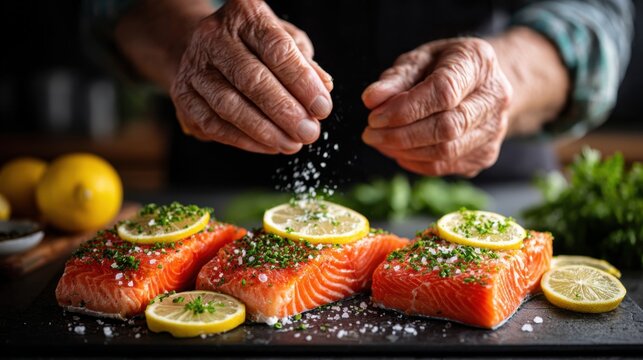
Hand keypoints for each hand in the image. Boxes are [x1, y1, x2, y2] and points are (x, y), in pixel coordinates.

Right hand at [170, 0, 332, 153]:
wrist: (206, 50)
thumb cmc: (254, 46)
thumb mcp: (285, 42)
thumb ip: (304, 64)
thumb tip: (324, 87)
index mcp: (244, 14)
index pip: (277, 49)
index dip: (302, 82)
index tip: (322, 108)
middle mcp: (213, 36)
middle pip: (252, 79)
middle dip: (285, 111)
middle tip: (309, 132)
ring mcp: (194, 67)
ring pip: (230, 105)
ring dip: (266, 131)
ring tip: (292, 144)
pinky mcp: (184, 96)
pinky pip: (214, 124)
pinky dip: (245, 140)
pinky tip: (270, 146)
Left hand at [361, 38, 511, 176]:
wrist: (482, 83)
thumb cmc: (445, 67)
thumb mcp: (419, 59)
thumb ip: (396, 79)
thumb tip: (371, 99)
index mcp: (479, 62)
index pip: (444, 92)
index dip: (405, 109)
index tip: (374, 117)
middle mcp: (495, 97)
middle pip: (447, 127)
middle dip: (400, 135)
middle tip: (370, 133)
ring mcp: (495, 130)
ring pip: (445, 152)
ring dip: (404, 151)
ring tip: (379, 141)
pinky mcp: (485, 155)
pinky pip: (445, 167)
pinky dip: (414, 162)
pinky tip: (397, 150)